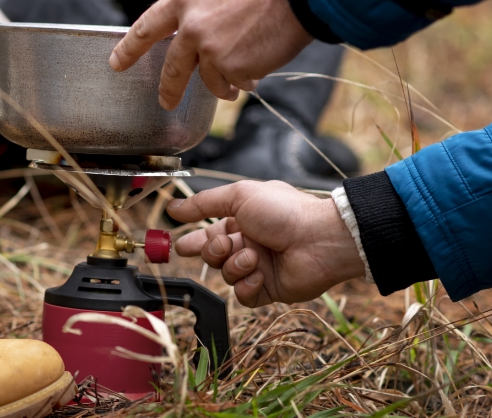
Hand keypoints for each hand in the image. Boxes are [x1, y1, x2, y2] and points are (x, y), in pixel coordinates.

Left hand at [109, 0, 311, 109]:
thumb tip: (182, 10)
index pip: (147, 27)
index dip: (129, 48)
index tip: (116, 63)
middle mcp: (192, 27)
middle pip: (172, 69)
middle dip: (168, 90)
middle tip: (165, 101)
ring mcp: (212, 51)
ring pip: (209, 80)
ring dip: (224, 83)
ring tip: (241, 77)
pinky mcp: (234, 69)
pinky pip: (236, 83)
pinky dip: (246, 81)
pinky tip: (259, 67)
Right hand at [169, 181, 363, 306]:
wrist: (319, 239)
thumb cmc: (284, 212)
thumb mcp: (239, 196)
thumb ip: (203, 203)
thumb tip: (173, 207)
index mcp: (242, 221)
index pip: (208, 233)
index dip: (192, 240)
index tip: (179, 246)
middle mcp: (248, 244)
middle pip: (212, 256)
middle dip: (213, 251)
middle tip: (225, 246)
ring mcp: (258, 267)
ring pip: (226, 275)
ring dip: (235, 265)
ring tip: (254, 256)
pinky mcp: (268, 290)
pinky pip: (243, 295)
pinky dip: (247, 285)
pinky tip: (260, 274)